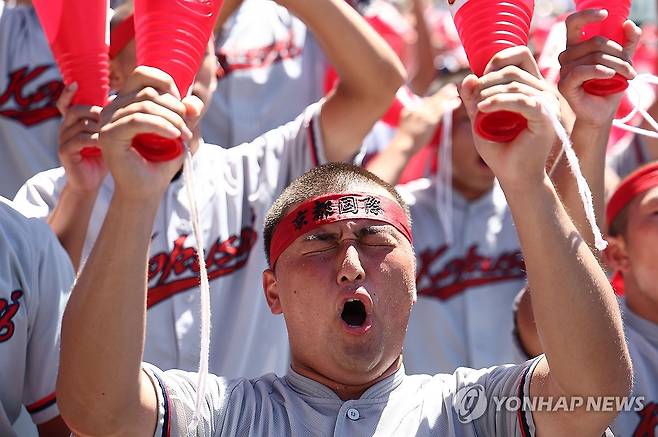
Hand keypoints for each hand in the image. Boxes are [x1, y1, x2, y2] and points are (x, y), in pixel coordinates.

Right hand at [57, 83, 107, 193]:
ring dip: (99, 125)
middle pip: (76, 109)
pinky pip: (78, 139)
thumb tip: (125, 98)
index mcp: (74, 122)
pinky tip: (106, 144)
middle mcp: (65, 127)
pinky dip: (94, 139)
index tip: (75, 83)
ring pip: (79, 123)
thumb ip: (111, 119)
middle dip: (96, 112)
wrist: (91, 183)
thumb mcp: (108, 135)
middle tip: (113, 118)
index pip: (66, 102)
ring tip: (114, 131)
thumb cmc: (103, 157)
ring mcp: (62, 139)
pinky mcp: (64, 152)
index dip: (68, 92)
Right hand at [98, 66, 195, 201]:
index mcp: (125, 101)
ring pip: (145, 105)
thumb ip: (186, 113)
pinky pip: (138, 120)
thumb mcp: (178, 131)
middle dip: (176, 109)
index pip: (144, 74)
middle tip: (188, 131)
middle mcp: (112, 107)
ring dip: (173, 120)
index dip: (168, 85)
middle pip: (148, 91)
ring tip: (184, 137)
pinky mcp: (108, 136)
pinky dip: (162, 126)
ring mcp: (106, 121)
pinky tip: (174, 136)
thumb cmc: (160, 161)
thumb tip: (193, 103)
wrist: (146, 190)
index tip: (183, 110)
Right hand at [396, 84, 458, 153]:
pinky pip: (442, 110)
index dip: (432, 100)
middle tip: (451, 87)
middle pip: (431, 100)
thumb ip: (412, 119)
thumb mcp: (405, 126)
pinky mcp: (430, 120)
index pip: (423, 103)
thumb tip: (419, 117)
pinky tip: (457, 102)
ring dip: (447, 96)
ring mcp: (423, 114)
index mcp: (409, 110)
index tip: (440, 97)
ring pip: (437, 102)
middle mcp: (416, 109)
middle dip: (442, 93)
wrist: (403, 146)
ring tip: (455, 91)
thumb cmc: (404, 141)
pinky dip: (450, 105)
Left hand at [460, 46, 557, 187]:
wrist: (513, 176)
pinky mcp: (545, 117)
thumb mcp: (481, 119)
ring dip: (489, 93)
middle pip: (513, 69)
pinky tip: (483, 109)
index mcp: (532, 88)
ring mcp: (547, 104)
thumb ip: (474, 99)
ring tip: (477, 108)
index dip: (498, 60)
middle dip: (487, 81)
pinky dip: (498, 102)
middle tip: (474, 100)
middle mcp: (543, 92)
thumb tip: (467, 77)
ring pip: (515, 84)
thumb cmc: (499, 150)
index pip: (521, 56)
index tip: (480, 80)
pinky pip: (522, 100)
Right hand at [558, 9, 640, 127]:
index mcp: (577, 47)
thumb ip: (628, 42)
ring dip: (617, 64)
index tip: (605, 14)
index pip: (573, 24)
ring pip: (593, 56)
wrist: (602, 112)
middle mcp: (567, 57)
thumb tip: (628, 23)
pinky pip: (582, 71)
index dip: (586, 15)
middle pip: (594, 41)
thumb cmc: (609, 87)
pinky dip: (600, 71)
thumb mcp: (622, 61)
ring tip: (627, 75)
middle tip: (631, 67)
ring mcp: (563, 71)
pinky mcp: (564, 85)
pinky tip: (610, 76)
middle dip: (618, 52)